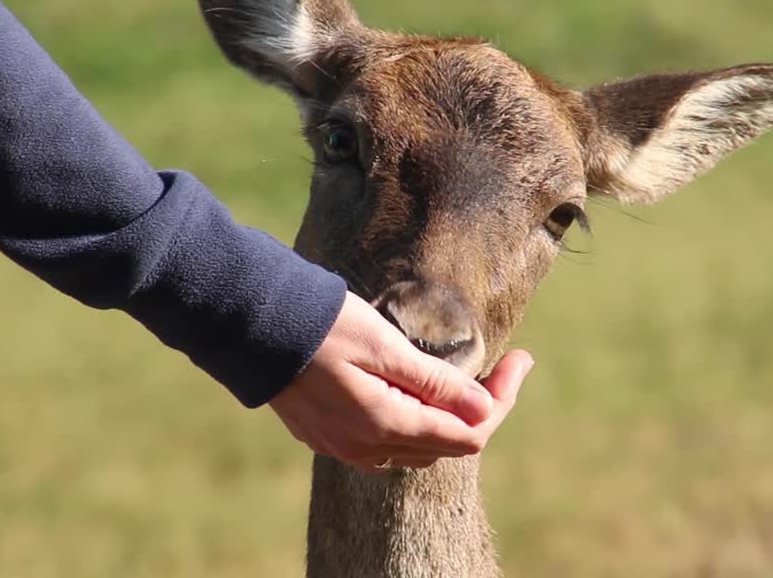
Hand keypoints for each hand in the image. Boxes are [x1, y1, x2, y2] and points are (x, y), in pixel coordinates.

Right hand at [269, 292, 533, 472]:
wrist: (251, 326)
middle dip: (481, 410)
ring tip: (459, 379)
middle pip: (447, 446)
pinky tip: (414, 393)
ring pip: (416, 448)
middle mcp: (367, 447)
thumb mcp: (385, 345)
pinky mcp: (325, 435)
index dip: (503, 400)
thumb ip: (435, 382)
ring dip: (446, 420)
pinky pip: (384, 444)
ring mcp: (343, 446)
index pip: (470, 433)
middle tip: (501, 366)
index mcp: (386, 424)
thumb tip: (484, 410)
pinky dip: (412, 423)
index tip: (522, 359)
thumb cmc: (320, 325)